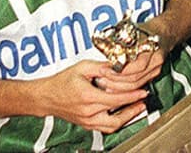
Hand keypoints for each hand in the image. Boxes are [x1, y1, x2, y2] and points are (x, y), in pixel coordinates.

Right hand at [36, 58, 153, 133]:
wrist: (46, 96)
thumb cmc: (62, 81)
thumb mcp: (82, 67)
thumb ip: (101, 66)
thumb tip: (118, 64)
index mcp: (88, 97)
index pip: (116, 99)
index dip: (132, 96)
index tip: (143, 92)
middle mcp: (88, 112)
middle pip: (116, 116)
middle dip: (133, 109)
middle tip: (144, 101)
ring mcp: (87, 121)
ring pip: (111, 126)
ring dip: (127, 118)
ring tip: (137, 109)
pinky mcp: (86, 125)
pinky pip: (104, 127)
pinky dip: (116, 122)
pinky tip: (123, 114)